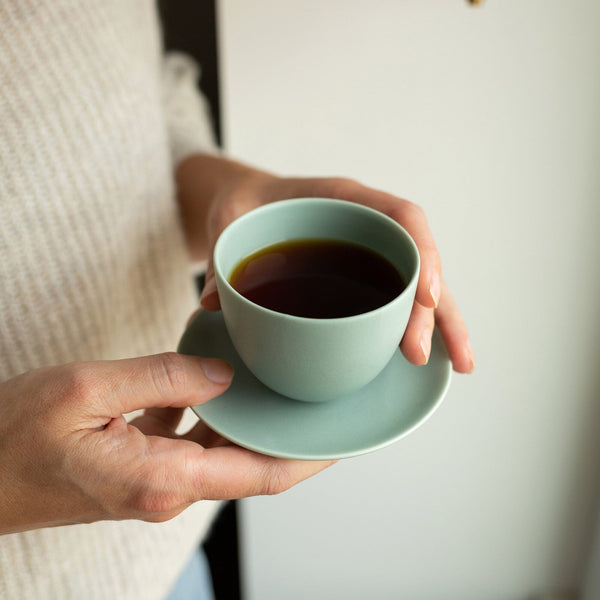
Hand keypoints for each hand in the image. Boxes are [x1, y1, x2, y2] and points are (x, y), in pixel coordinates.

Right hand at [0, 353, 332, 533]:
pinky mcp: (139, 473)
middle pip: (248, 464)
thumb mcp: (86, 388)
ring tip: (274, 383)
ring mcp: (152, 485)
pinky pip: (190, 444)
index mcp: (161, 479)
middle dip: (285, 432)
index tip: (342, 435)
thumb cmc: (9, 435)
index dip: (308, 456)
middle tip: (316, 395)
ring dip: (247, 421)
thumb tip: (223, 374)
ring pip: (221, 452)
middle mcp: (165, 491)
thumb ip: (164, 377)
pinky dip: (210, 417)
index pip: (260, 475)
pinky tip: (211, 384)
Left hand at [192, 166, 473, 373]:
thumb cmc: (244, 206)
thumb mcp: (227, 219)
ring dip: (443, 324)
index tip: (425, 297)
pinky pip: (398, 300)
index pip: (400, 215)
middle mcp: (366, 224)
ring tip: (460, 366)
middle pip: (419, 260)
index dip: (422, 252)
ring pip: (419, 285)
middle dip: (433, 309)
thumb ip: (221, 255)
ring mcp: (369, 252)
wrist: (246, 203)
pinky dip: (417, 328)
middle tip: (420, 355)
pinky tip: (428, 359)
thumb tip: (215, 301)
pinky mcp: (363, 278)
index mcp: (343, 198)